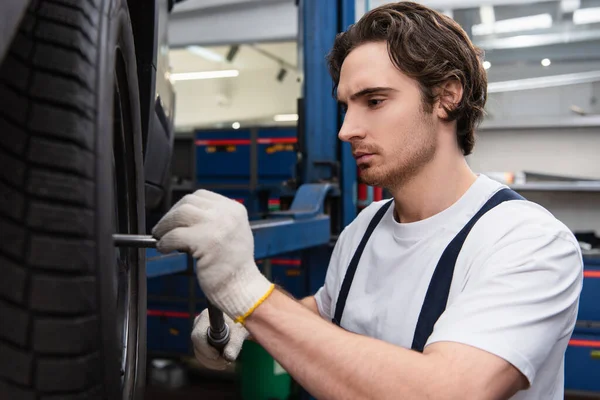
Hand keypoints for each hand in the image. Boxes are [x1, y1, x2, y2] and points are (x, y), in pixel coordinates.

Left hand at [152, 189, 273, 322]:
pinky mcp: (205, 241)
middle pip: (188, 202)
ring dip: (165, 226)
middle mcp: (227, 214)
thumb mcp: (232, 232)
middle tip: (162, 229)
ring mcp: (217, 226)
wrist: (242, 287)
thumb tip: (182, 217)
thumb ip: (214, 220)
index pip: (201, 196)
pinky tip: (164, 248)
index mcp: (234, 209)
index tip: (174, 217)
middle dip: (171, 215)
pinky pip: (175, 235)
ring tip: (162, 238)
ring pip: (180, 214)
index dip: (183, 206)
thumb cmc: (233, 266)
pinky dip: (165, 242)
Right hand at [191, 308, 248, 369]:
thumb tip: (228, 358)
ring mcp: (198, 334)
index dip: (206, 349)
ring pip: (198, 353)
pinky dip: (211, 362)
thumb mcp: (239, 332)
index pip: (198, 335)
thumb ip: (235, 344)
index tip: (218, 355)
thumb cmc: (239, 323)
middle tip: (226, 362)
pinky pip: (201, 356)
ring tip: (226, 362)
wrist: (238, 322)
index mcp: (205, 317)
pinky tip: (223, 362)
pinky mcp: (200, 342)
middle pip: (197, 347)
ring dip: (212, 363)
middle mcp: (198, 325)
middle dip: (211, 359)